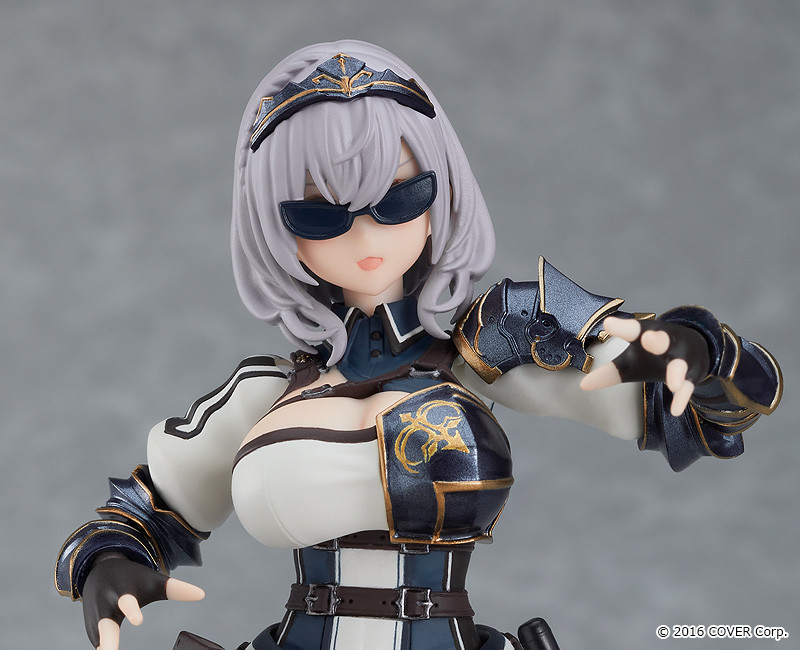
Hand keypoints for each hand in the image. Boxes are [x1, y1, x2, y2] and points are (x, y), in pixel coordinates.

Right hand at [82, 554, 203, 649]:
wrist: (100, 569)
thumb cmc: (134, 578)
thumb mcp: (153, 581)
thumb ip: (175, 589)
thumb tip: (202, 595)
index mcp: (124, 593)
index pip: (129, 603)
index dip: (133, 611)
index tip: (138, 620)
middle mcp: (106, 606)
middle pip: (105, 625)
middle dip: (107, 640)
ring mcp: (95, 619)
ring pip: (100, 638)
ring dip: (104, 646)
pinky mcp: (90, 629)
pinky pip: (99, 643)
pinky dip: (105, 648)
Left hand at [580, 316, 710, 415]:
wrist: (694, 349)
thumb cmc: (652, 354)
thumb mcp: (631, 360)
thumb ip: (610, 371)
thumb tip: (583, 386)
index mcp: (646, 334)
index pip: (633, 329)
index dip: (622, 327)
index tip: (608, 325)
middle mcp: (666, 342)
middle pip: (661, 339)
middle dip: (656, 339)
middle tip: (648, 338)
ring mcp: (682, 358)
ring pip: (680, 365)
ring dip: (677, 372)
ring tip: (672, 384)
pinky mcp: (693, 375)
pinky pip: (688, 387)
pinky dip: (683, 398)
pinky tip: (675, 410)